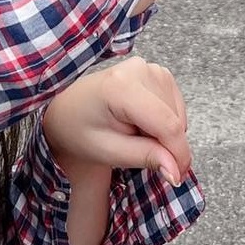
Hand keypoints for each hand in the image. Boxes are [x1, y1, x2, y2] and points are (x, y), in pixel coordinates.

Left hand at [42, 57, 190, 185]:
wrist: (66, 110)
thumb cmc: (79, 130)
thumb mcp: (108, 151)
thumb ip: (145, 157)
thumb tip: (176, 170)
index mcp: (122, 87)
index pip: (166, 124)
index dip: (178, 153)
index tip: (178, 177)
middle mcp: (139, 69)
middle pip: (174, 119)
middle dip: (167, 145)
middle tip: (140, 154)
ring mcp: (149, 67)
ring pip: (177, 113)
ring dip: (165, 133)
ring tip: (134, 136)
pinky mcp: (156, 71)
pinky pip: (175, 105)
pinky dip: (165, 121)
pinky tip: (141, 123)